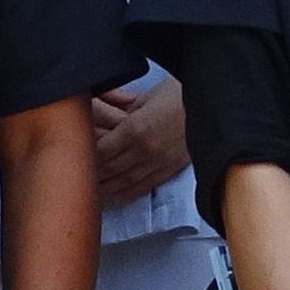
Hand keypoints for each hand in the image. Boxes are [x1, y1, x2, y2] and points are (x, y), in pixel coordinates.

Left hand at [86, 78, 190, 211]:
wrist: (215, 103)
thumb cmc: (182, 93)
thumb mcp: (147, 97)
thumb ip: (127, 113)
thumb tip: (112, 122)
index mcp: (135, 128)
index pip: (100, 150)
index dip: (85, 157)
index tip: (75, 158)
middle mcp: (144, 149)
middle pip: (109, 169)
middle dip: (91, 175)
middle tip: (75, 178)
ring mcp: (158, 162)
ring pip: (124, 182)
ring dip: (105, 188)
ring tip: (89, 192)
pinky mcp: (170, 169)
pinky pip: (143, 186)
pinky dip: (126, 193)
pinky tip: (115, 195)